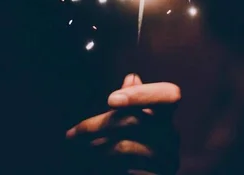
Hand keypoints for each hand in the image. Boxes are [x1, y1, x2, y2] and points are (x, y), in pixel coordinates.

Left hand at [66, 74, 180, 173]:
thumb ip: (130, 104)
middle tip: (71, 134)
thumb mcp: (123, 125)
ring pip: (125, 147)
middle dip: (97, 125)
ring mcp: (167, 160)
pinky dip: (103, 166)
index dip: (142, 94)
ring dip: (95, 147)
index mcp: (165, 117)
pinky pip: (127, 170)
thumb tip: (132, 77)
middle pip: (136, 120)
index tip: (110, 100)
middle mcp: (171, 137)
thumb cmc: (123, 153)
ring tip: (77, 149)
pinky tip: (91, 164)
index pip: (169, 95)